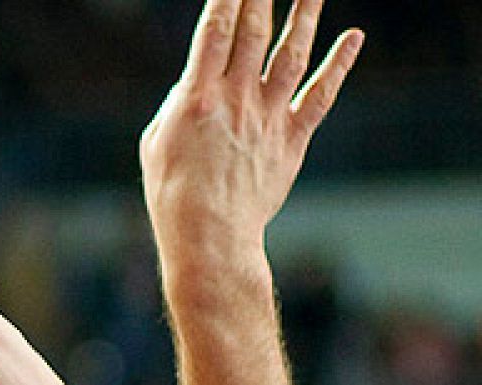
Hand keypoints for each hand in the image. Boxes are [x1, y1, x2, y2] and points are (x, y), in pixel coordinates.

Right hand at [140, 0, 361, 257]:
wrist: (210, 237)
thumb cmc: (172, 195)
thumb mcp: (156, 144)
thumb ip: (177, 105)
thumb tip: (194, 83)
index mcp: (197, 98)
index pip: (215, 32)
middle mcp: (236, 99)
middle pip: (254, 32)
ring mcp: (267, 117)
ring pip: (291, 54)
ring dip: (305, 14)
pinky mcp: (291, 140)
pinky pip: (320, 96)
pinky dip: (339, 65)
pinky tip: (354, 37)